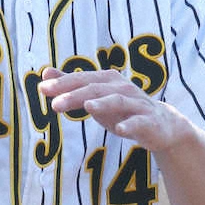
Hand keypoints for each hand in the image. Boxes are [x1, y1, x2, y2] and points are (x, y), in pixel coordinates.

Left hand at [38, 66, 185, 151]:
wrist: (162, 124)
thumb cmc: (122, 109)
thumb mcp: (96, 96)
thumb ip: (71, 85)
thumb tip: (44, 74)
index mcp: (107, 81)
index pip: (82, 80)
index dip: (62, 84)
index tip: (42, 89)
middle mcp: (122, 88)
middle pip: (95, 89)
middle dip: (75, 95)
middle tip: (54, 104)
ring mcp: (137, 104)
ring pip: (118, 101)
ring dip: (102, 104)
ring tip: (87, 107)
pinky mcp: (149, 122)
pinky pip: (139, 122)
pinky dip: (129, 125)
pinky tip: (119, 130)